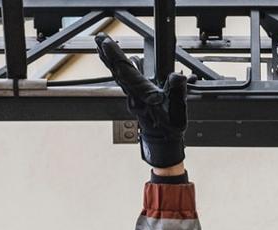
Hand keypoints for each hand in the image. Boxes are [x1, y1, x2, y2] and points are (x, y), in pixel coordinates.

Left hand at [95, 34, 187, 167]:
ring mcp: (133, 97)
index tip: (107, 43)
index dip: (116, 57)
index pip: (126, 72)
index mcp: (143, 96)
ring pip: (120, 75)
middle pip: (117, 71)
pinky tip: (128, 60)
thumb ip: (177, 92)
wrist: (163, 143)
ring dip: (112, 60)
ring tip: (105, 46)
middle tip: (99, 39)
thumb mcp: (178, 111)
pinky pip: (127, 79)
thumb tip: (176, 77)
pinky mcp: (136, 98)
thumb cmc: (169, 128)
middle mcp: (134, 96)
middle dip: (107, 54)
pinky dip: (124, 68)